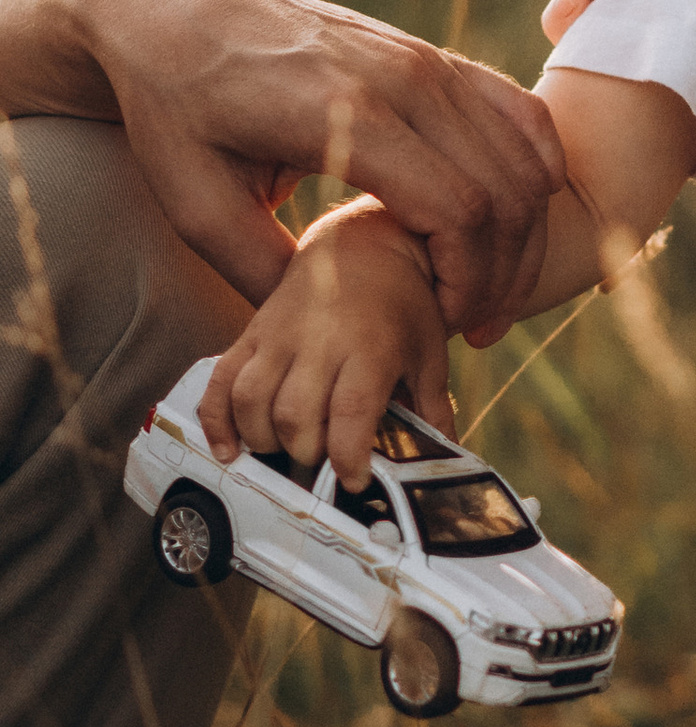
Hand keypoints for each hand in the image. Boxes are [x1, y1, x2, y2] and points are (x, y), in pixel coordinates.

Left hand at [40, 0, 560, 333]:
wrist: (170, 12)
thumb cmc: (174, 109)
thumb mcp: (195, 204)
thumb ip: (264, 273)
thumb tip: (327, 336)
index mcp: (348, 115)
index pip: (459, 210)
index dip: (466, 282)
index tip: (441, 324)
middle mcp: (403, 78)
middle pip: (504, 190)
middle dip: (502, 272)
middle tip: (472, 326)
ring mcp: (424, 59)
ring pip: (523, 156)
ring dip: (521, 232)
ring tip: (487, 288)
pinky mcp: (430, 55)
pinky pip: (518, 113)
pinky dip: (534, 170)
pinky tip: (514, 220)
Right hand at [200, 199, 452, 486]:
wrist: (363, 245)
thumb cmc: (402, 303)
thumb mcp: (429, 350)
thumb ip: (434, 405)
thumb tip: (447, 455)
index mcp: (369, 348)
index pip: (350, 412)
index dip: (347, 456)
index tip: (355, 481)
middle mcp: (319, 342)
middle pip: (295, 415)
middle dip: (305, 454)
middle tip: (320, 467)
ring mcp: (280, 337)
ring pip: (253, 401)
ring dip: (263, 440)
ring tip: (284, 453)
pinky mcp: (253, 334)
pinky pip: (221, 380)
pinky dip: (216, 419)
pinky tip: (229, 449)